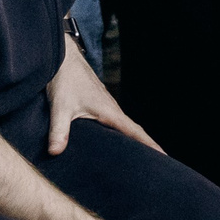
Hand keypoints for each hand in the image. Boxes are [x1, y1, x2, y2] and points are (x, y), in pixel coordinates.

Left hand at [46, 35, 162, 155]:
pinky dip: (120, 132)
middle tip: (158, 165)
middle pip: (133, 131)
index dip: (150, 145)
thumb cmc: (64, 78)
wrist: (62, 54)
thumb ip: (58, 130)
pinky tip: (114, 141)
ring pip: (123, 125)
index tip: (165, 157)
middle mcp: (111, 108)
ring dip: (133, 139)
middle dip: (146, 147)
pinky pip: (113, 121)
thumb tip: (55, 152)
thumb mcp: (60, 107)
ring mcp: (105, 104)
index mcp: (109, 110)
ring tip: (139, 158)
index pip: (135, 131)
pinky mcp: (97, 103)